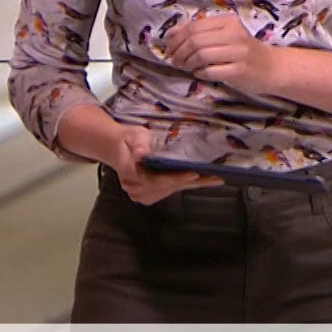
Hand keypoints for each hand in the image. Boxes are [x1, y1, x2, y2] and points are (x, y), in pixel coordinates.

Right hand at [102, 123, 223, 205]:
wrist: (118, 148)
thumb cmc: (128, 140)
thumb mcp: (134, 136)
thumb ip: (139, 146)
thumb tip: (142, 155)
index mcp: (130, 173)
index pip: (155, 180)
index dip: (174, 178)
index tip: (193, 174)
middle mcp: (135, 188)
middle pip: (166, 187)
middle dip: (190, 182)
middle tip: (213, 178)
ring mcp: (140, 194)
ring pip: (170, 191)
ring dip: (190, 185)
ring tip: (212, 180)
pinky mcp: (147, 195)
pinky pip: (168, 191)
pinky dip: (184, 185)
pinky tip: (200, 182)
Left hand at [162, 13, 281, 97]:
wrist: (272, 67)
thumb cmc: (244, 51)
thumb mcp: (225, 35)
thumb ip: (201, 31)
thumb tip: (171, 33)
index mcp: (229, 21)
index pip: (194, 26)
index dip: (176, 38)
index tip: (169, 48)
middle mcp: (234, 33)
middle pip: (195, 40)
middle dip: (179, 52)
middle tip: (175, 61)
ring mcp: (238, 52)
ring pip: (201, 55)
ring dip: (188, 63)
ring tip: (186, 67)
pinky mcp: (239, 70)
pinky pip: (210, 71)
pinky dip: (199, 73)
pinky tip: (198, 74)